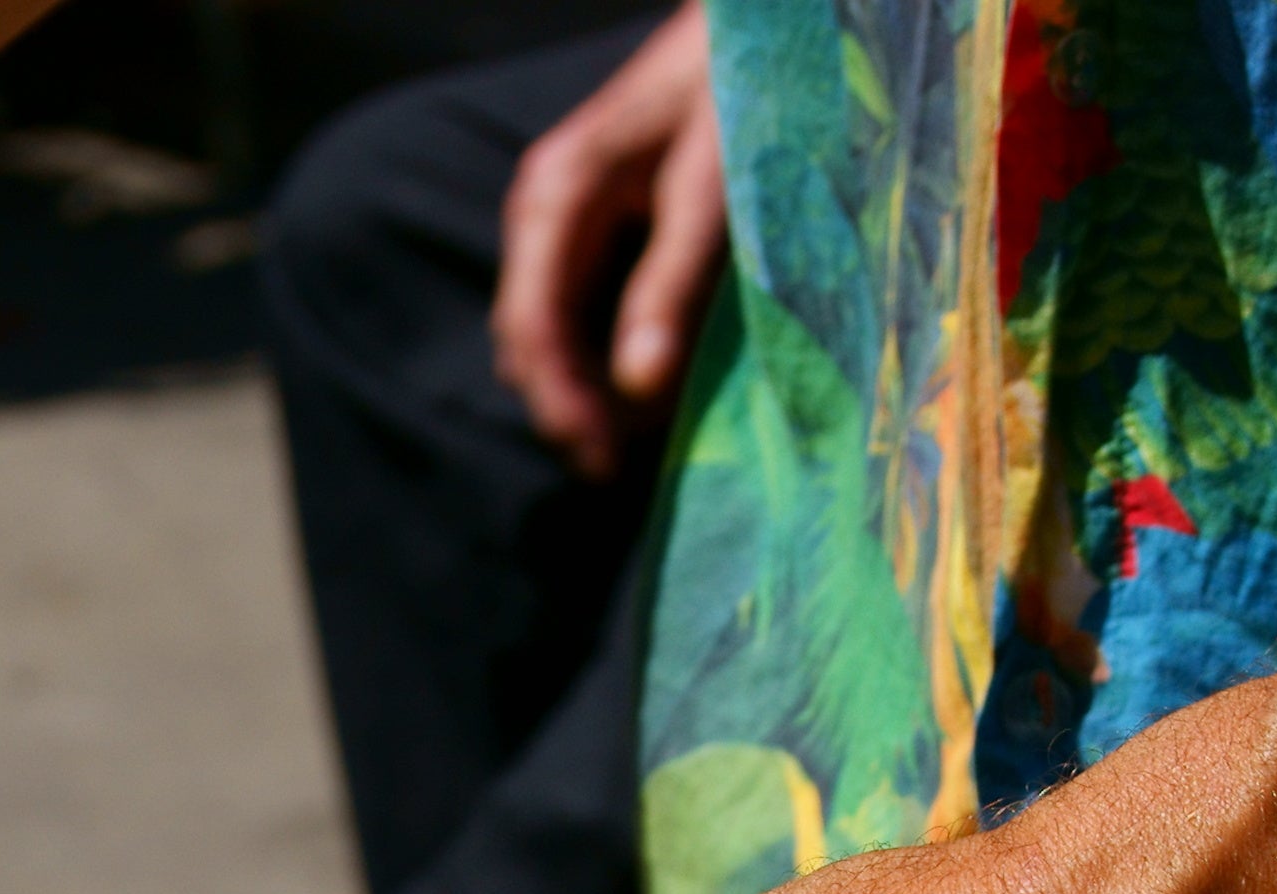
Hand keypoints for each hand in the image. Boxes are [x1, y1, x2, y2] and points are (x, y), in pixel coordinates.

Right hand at [489, 4, 724, 478]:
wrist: (750, 26)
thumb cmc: (736, 94)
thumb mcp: (711, 192)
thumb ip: (671, 285)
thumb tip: (638, 389)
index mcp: (556, 197)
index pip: (531, 325)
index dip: (559, 403)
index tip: (601, 460)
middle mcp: (542, 211)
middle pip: (527, 338)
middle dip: (566, 406)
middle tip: (618, 466)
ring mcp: (560, 219)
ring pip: (546, 330)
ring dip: (580, 388)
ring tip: (633, 440)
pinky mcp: (591, 226)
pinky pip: (575, 309)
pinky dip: (598, 356)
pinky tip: (640, 386)